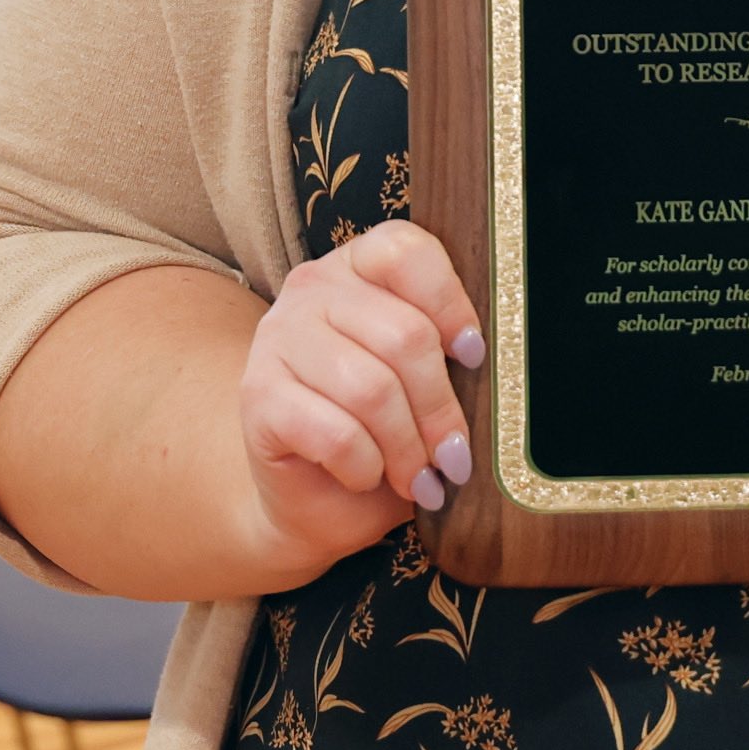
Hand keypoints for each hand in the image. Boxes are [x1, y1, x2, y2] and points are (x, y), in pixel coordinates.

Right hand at [238, 221, 483, 580]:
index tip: (473, 357)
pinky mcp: (257, 397)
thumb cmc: (381, 433)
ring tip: (420, 479)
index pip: (406, 252)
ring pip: (371, 389)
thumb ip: (446, 356)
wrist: (314, 497)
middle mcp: (310, 289)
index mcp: (357, 267)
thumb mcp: (420, 383)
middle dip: (439, 409)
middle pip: (403, 334)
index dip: (450, 304)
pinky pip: (336, 434)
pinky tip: (367, 478)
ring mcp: (277, 339)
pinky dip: (366, 467)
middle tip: (455, 456)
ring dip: (407, 449)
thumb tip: (491, 370)